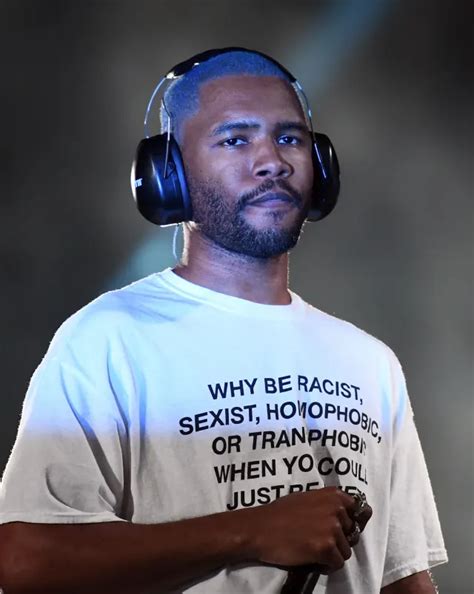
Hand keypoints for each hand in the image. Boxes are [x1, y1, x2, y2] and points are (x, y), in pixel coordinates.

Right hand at [245, 487, 371, 573]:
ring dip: (332, 554)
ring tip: (312, 550)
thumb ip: (327, 503)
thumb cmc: (280, 513)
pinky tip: (311, 559)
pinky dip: (326, 566)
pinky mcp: (327, 547)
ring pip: (346, 551)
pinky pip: (337, 563)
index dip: (351, 522)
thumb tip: (345, 513)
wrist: (260, 528)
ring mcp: (333, 528)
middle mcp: (337, 509)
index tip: (341, 529)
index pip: (361, 510)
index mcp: (334, 495)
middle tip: (318, 540)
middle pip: (352, 533)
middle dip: (338, 540)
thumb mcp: (307, 498)